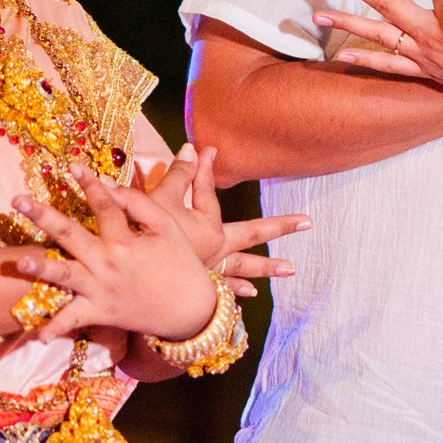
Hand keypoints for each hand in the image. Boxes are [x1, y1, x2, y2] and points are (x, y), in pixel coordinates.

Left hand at [8, 171, 225, 341]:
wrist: (192, 311)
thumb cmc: (183, 264)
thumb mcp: (168, 228)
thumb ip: (139, 205)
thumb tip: (109, 185)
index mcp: (126, 240)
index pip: (104, 205)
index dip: (89, 184)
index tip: (72, 165)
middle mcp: (108, 263)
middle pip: (70, 234)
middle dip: (42, 216)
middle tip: (17, 200)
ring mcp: (101, 289)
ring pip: (65, 276)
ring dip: (41, 269)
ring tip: (19, 263)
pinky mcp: (100, 313)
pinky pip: (74, 320)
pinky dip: (57, 327)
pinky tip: (39, 335)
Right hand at [136, 142, 307, 296]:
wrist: (134, 278)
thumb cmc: (145, 237)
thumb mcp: (159, 201)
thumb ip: (178, 176)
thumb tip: (193, 148)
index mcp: (209, 228)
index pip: (208, 192)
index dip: (204, 169)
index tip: (209, 151)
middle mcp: (215, 250)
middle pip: (251, 234)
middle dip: (279, 227)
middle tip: (308, 223)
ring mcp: (207, 271)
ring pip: (242, 267)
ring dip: (265, 267)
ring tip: (290, 269)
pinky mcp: (196, 288)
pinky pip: (222, 290)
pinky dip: (235, 291)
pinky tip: (249, 294)